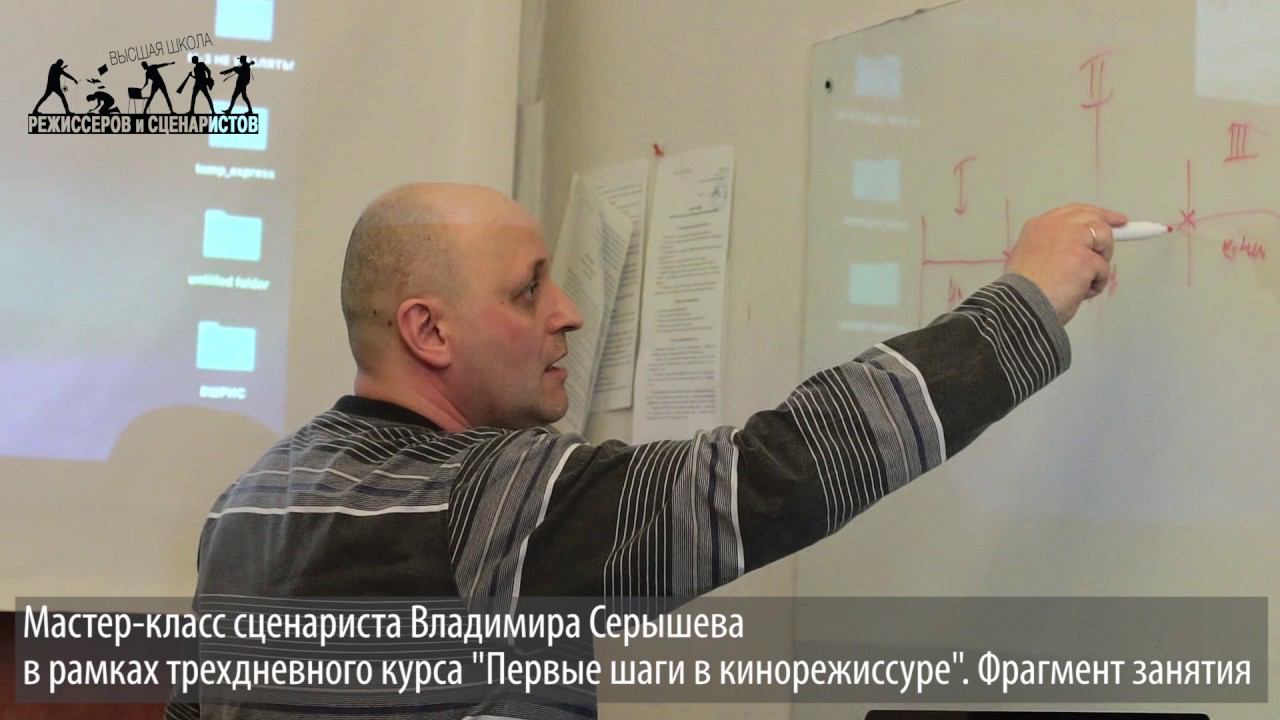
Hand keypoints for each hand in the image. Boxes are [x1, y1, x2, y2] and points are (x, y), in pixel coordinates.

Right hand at [1005, 203, 1126, 323]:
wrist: (1020, 306)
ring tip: (1084, 278)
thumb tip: (1076, 251)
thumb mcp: (1030, 258)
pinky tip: (1079, 292)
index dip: (1092, 215)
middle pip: (1092, 216)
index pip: (1072, 213)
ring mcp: (1072, 240)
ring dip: (1101, 259)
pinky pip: (1103, 268)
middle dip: (1109, 223)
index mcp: (1039, 227)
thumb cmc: (1022, 292)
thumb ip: (1052, 248)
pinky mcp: (1086, 258)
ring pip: (1104, 238)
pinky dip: (1096, 284)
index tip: (1107, 219)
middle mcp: (1055, 227)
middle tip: (1123, 227)